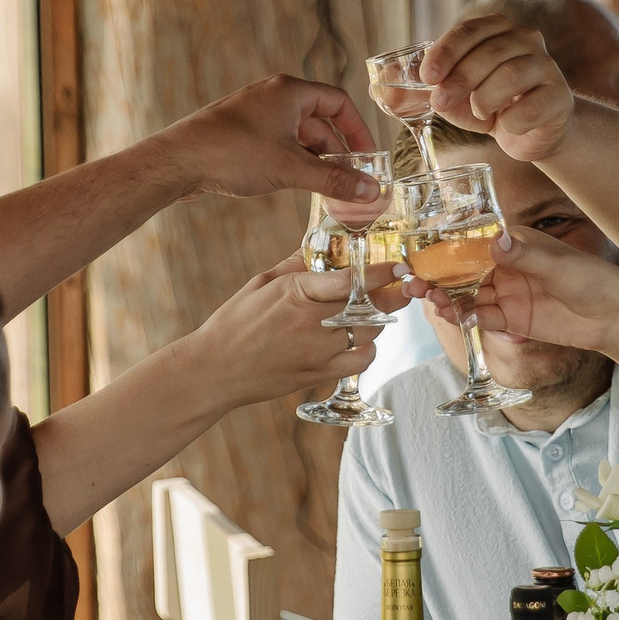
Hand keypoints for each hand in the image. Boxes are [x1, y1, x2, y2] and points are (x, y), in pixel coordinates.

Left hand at [159, 75, 386, 210]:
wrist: (178, 161)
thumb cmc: (232, 154)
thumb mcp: (291, 169)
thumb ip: (334, 180)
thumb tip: (371, 190)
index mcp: (290, 91)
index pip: (339, 103)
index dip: (358, 130)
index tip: (369, 157)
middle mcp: (274, 96)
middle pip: (320, 121)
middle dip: (337, 152)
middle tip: (352, 179)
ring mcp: (256, 113)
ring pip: (299, 136)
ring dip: (316, 160)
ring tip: (328, 188)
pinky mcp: (241, 132)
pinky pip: (279, 143)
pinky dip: (294, 161)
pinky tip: (297, 184)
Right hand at [191, 256, 385, 408]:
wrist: (215, 370)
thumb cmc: (234, 323)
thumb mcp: (261, 283)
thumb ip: (295, 265)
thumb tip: (318, 244)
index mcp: (296, 293)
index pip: (351, 279)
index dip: (381, 272)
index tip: (398, 266)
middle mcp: (312, 322)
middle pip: (369, 307)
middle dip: (391, 295)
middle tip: (403, 287)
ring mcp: (318, 351)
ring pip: (370, 333)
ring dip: (380, 320)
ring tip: (379, 310)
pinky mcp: (319, 374)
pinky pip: (360, 361)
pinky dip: (368, 349)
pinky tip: (360, 340)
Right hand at [409, 222, 618, 351]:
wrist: (616, 318)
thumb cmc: (594, 280)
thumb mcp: (559, 265)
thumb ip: (526, 256)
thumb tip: (497, 242)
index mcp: (517, 244)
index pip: (475, 243)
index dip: (448, 248)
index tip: (426, 254)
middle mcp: (508, 267)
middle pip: (465, 271)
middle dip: (441, 276)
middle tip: (417, 283)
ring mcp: (509, 294)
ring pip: (470, 295)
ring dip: (449, 298)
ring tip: (431, 301)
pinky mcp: (514, 319)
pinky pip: (485, 317)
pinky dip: (468, 317)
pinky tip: (455, 316)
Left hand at [419, 15, 576, 161]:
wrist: (534, 132)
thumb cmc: (491, 107)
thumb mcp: (453, 99)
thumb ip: (419, 94)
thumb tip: (379, 92)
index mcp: (498, 29)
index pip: (470, 30)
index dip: (446, 51)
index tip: (426, 76)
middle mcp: (526, 39)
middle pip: (490, 52)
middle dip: (460, 78)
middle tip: (440, 102)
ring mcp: (547, 66)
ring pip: (511, 75)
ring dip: (485, 99)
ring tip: (479, 113)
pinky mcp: (560, 97)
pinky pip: (530, 107)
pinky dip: (510, 121)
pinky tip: (505, 126)